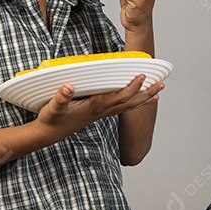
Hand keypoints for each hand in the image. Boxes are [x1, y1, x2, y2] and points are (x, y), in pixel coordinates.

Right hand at [34, 77, 162, 139]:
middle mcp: (102, 111)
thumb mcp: (53, 107)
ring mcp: (102, 113)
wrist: (49, 133)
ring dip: (144, 99)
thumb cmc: (52, 119)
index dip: (131, 87)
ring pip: (128, 106)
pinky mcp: (100, 113)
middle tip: (161, 85)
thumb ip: (61, 97)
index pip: (119, 97)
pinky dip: (134, 103)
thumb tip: (68, 86)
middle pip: (130, 102)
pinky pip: (122, 108)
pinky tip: (140, 100)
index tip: (142, 76)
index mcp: (95, 107)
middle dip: (146, 93)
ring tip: (158, 92)